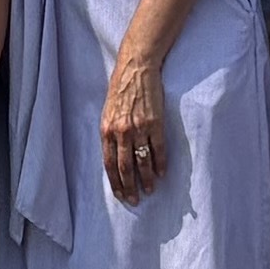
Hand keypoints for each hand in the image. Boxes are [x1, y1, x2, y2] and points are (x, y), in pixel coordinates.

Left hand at [101, 49, 170, 206]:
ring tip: (150, 190)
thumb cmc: (121, 89)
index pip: (109, 163)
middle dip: (130, 186)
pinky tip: (162, 173)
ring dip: (147, 179)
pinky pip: (158, 149)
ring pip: (142, 161)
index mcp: (106, 130)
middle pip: (125, 167)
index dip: (115, 182)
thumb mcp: (108, 112)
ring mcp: (139, 128)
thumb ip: (110, 133)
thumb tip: (113, 155)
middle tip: (135, 200)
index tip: (121, 195)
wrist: (136, 68)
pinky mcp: (155, 123)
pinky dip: (160, 163)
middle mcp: (121, 132)